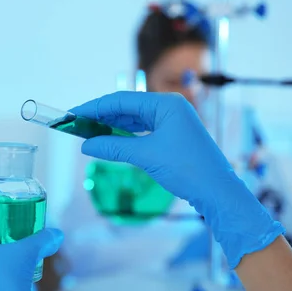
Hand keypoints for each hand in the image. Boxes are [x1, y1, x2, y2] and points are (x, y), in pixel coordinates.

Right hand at [71, 92, 283, 267]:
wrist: (217, 191)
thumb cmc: (186, 169)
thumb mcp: (146, 156)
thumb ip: (113, 148)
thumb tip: (86, 146)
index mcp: (166, 104)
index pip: (122, 100)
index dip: (95, 107)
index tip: (74, 113)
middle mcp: (170, 107)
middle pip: (128, 107)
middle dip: (102, 116)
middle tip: (77, 124)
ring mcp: (173, 121)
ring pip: (135, 119)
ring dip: (112, 125)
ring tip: (89, 132)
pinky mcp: (173, 135)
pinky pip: (143, 130)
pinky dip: (125, 135)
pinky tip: (110, 140)